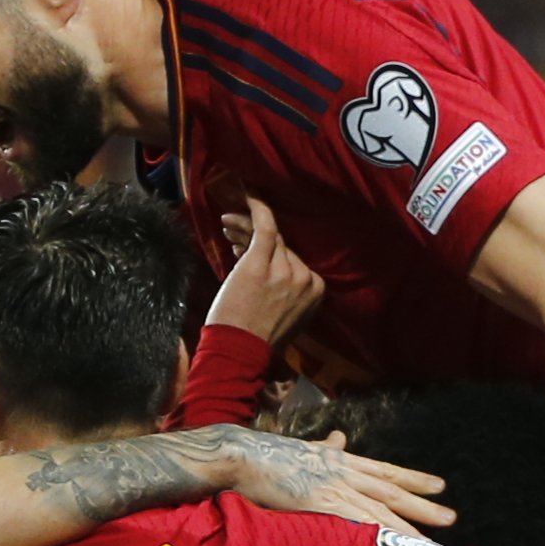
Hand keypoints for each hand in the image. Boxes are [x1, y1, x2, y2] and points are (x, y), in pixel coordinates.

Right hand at [189, 423, 450, 531]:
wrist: (243, 455)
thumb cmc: (268, 454)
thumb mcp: (304, 448)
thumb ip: (325, 447)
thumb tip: (338, 437)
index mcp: (342, 460)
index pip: (387, 471)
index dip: (415, 479)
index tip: (439, 486)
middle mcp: (345, 472)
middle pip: (393, 491)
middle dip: (423, 506)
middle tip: (450, 519)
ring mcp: (335, 487)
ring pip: (381, 510)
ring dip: (408, 528)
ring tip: (432, 543)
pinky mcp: (321, 503)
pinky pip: (357, 523)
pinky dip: (379, 535)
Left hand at [208, 197, 326, 343]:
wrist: (240, 354)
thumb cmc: (255, 340)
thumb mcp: (283, 315)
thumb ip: (283, 288)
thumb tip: (263, 260)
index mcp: (316, 291)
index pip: (294, 258)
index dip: (273, 251)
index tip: (250, 249)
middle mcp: (305, 278)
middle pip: (282, 245)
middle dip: (256, 237)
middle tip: (233, 234)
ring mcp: (285, 270)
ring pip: (269, 237)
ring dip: (247, 227)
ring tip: (228, 225)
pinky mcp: (263, 264)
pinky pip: (264, 227)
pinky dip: (256, 207)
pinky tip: (248, 191)